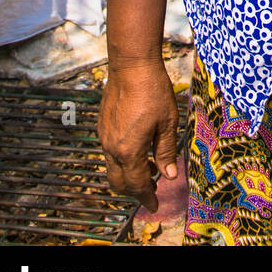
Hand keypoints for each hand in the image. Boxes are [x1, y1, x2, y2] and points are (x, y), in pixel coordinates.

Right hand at [98, 62, 179, 212]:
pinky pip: (109, 152)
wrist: (131, 65)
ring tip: (148, 166)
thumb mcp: (168, 122)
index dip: (146, 198)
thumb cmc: (153, 91)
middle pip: (119, 183)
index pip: (136, 185)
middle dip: (134, 190)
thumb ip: (166, 151)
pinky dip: (122, 159)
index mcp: (129, 150)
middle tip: (152, 188)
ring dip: (128, 173)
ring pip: (112, 168)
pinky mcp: (102, 126)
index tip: (154, 206)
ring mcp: (104, 136)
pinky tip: (138, 147)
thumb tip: (169, 175)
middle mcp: (112, 147)